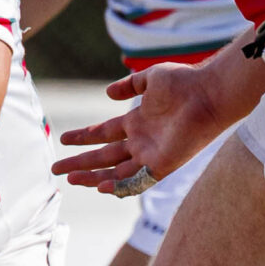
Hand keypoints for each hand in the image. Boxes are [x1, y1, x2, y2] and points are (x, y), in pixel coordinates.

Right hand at [53, 58, 250, 193]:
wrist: (208, 94)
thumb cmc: (184, 82)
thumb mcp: (151, 79)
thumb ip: (130, 85)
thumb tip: (108, 94)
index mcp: (137, 122)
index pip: (104, 134)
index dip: (84, 137)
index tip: (64, 139)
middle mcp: (141, 141)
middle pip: (103, 156)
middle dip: (79, 162)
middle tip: (56, 169)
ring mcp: (150, 154)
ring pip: (115, 171)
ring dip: (92, 176)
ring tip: (70, 179)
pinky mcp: (162, 164)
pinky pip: (137, 181)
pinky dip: (119, 185)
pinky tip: (100, 186)